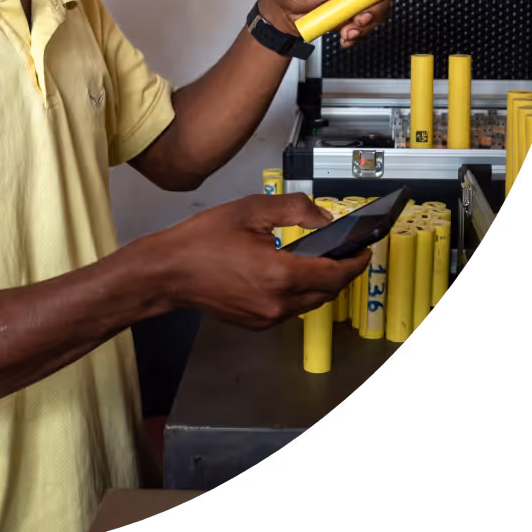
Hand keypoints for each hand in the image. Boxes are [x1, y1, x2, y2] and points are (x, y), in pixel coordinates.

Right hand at [157, 194, 371, 328]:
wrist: (168, 271)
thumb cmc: (201, 241)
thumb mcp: (249, 210)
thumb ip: (294, 209)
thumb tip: (324, 217)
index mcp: (280, 274)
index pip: (335, 274)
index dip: (355, 261)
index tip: (364, 250)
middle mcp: (277, 302)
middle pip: (327, 292)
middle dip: (341, 272)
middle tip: (345, 253)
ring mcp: (266, 317)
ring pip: (310, 303)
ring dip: (320, 284)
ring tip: (318, 261)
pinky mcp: (255, 323)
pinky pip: (289, 309)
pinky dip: (298, 293)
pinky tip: (288, 274)